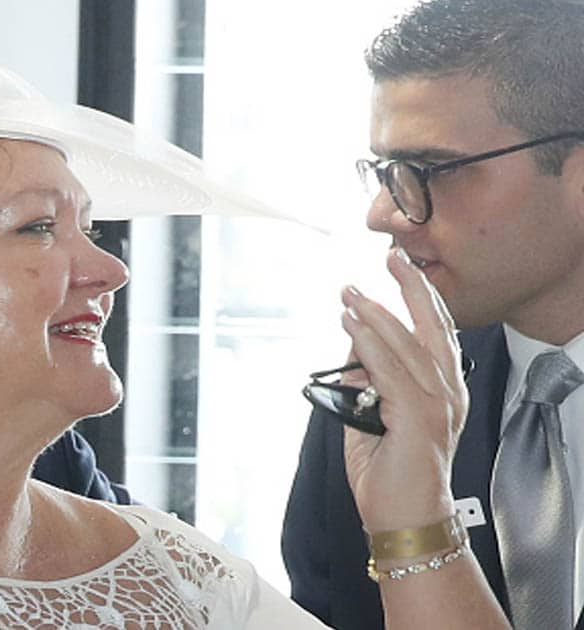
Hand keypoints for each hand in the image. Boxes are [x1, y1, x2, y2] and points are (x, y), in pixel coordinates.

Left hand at [340, 248, 468, 531]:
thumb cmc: (390, 478)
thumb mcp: (369, 420)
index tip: (403, 269)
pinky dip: (369, 346)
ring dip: (376, 315)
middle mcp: (448, 395)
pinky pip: (390, 372)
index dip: (422, 299)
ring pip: (407, 346)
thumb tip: (350, 351)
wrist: (404, 520)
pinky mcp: (417, 420)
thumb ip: (363, 385)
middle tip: (392, 256)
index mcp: (443, 393)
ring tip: (349, 293)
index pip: (438, 334)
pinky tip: (351, 326)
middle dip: (413, 289)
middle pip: (434, 328)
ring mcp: (436, 407)